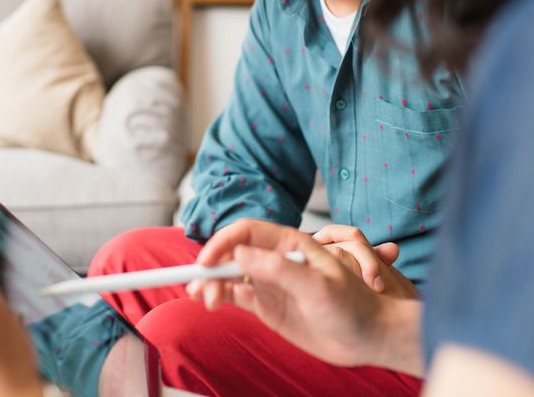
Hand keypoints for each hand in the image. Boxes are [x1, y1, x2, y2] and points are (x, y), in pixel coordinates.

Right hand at [187, 219, 416, 368]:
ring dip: (211, 283)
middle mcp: (274, 259)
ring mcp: (269, 282)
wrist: (370, 337)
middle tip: (199, 288)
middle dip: (211, 266)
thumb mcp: (318, 285)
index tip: (206, 262)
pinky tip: (214, 303)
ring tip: (205, 299)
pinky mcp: (268, 304)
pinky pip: (236, 296)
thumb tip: (240, 255)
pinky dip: (220, 297)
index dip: (222, 243)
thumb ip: (279, 269)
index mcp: (289, 243)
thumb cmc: (354, 305)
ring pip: (230, 275)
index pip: (246, 232)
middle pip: (232, 253)